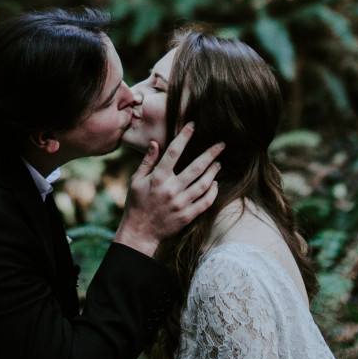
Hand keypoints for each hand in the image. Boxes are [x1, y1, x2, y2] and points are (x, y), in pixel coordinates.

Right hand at [113, 122, 222, 255]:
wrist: (139, 232)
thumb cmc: (136, 204)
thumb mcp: (136, 181)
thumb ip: (147, 162)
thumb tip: (155, 142)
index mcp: (157, 179)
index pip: (173, 153)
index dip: (184, 137)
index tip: (193, 126)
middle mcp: (171, 190)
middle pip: (195, 167)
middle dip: (210, 154)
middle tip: (221, 144)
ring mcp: (180, 204)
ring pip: (203, 184)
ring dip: (213, 171)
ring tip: (218, 163)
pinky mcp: (187, 216)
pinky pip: (205, 202)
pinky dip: (212, 192)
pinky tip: (214, 183)